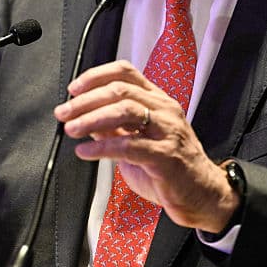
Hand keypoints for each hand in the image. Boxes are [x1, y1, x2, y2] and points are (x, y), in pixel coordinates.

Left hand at [54, 61, 238, 232]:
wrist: (202, 194)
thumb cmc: (171, 168)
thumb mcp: (139, 141)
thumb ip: (115, 128)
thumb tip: (85, 118)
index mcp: (158, 101)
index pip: (126, 72)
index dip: (96, 76)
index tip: (74, 88)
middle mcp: (164, 110)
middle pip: (120, 90)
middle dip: (86, 100)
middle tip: (64, 112)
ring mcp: (167, 131)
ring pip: (125, 110)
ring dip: (92, 118)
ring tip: (72, 129)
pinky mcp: (166, 156)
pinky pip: (129, 146)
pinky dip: (102, 147)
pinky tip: (85, 152)